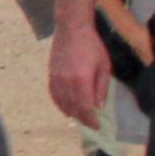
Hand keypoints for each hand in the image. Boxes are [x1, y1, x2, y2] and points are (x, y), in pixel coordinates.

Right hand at [53, 0, 114, 126]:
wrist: (71, 29)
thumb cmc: (92, 46)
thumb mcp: (104, 67)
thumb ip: (101, 88)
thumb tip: (98, 106)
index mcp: (81, 80)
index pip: (84, 107)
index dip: (90, 119)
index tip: (97, 126)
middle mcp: (66, 82)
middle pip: (72, 107)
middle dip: (82, 118)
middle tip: (90, 123)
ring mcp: (55, 78)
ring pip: (61, 102)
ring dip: (70, 112)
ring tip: (79, 117)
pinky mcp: (50, 75)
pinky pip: (53, 94)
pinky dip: (59, 103)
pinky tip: (65, 108)